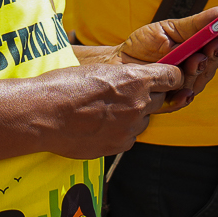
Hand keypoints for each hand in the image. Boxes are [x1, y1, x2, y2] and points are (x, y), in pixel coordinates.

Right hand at [31, 59, 186, 159]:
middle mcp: (138, 103)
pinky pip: (129, 137)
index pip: (173, 77)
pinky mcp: (119, 145)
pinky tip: (99, 126)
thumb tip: (134, 81)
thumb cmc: (65, 86)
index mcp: (135, 78)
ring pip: (143, 120)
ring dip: (133, 116)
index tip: (165, 79)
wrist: (44, 114)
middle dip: (148, 97)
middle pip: (160, 100)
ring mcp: (130, 127)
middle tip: (125, 96)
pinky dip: (120, 132)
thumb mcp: (98, 70)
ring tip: (106, 112)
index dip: (170, 77)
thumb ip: (123, 77)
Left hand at [78, 7, 217, 112]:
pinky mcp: (169, 101)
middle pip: (215, 64)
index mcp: (199, 50)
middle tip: (216, 43)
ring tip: (196, 59)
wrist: (117, 63)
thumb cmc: (144, 44)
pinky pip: (180, 101)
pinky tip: (184, 91)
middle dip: (217, 53)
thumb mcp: (170, 29)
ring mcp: (183, 86)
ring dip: (200, 70)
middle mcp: (195, 69)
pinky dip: (183, 96)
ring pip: (200, 81)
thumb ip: (197, 24)